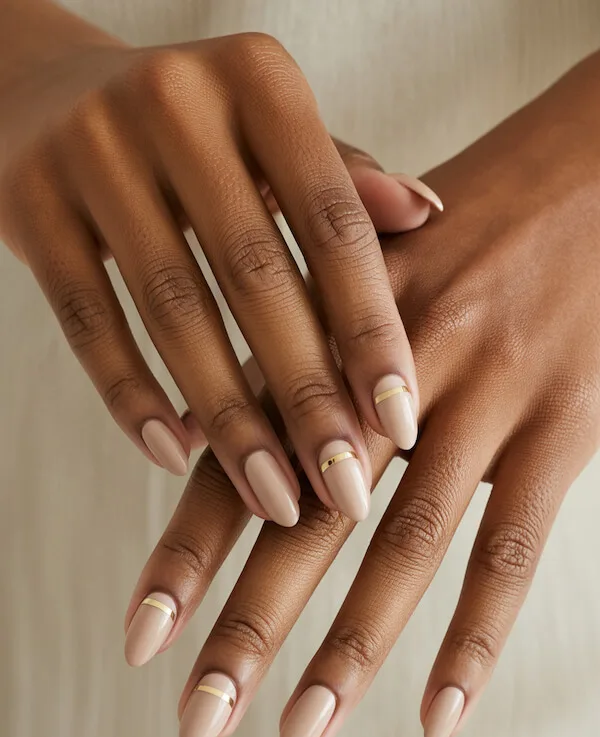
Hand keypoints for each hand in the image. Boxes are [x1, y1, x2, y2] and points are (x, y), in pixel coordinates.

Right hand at [0, 0, 441, 525]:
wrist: (47, 92)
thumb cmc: (190, 133)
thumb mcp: (268, 135)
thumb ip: (339, 179)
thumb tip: (424, 214)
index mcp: (258, 81)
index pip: (333, 225)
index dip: (371, 331)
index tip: (398, 426)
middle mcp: (176, 101)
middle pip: (258, 280)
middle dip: (307, 400)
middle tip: (343, 489)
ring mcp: (92, 150)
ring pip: (174, 313)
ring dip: (229, 422)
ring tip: (272, 498)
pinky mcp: (29, 204)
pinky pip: (87, 322)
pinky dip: (133, 399)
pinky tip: (177, 455)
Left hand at [123, 50, 599, 736]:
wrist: (589, 172)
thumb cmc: (462, 228)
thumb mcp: (359, 268)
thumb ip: (298, 354)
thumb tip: (236, 447)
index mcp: (326, 327)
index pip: (236, 454)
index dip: (185, 549)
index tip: (142, 637)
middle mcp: (390, 368)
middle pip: (306, 515)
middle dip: (248, 625)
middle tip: (197, 720)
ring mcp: (482, 397)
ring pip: (404, 542)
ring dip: (348, 649)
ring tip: (298, 734)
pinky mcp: (563, 426)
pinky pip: (513, 547)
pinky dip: (475, 639)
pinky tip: (438, 717)